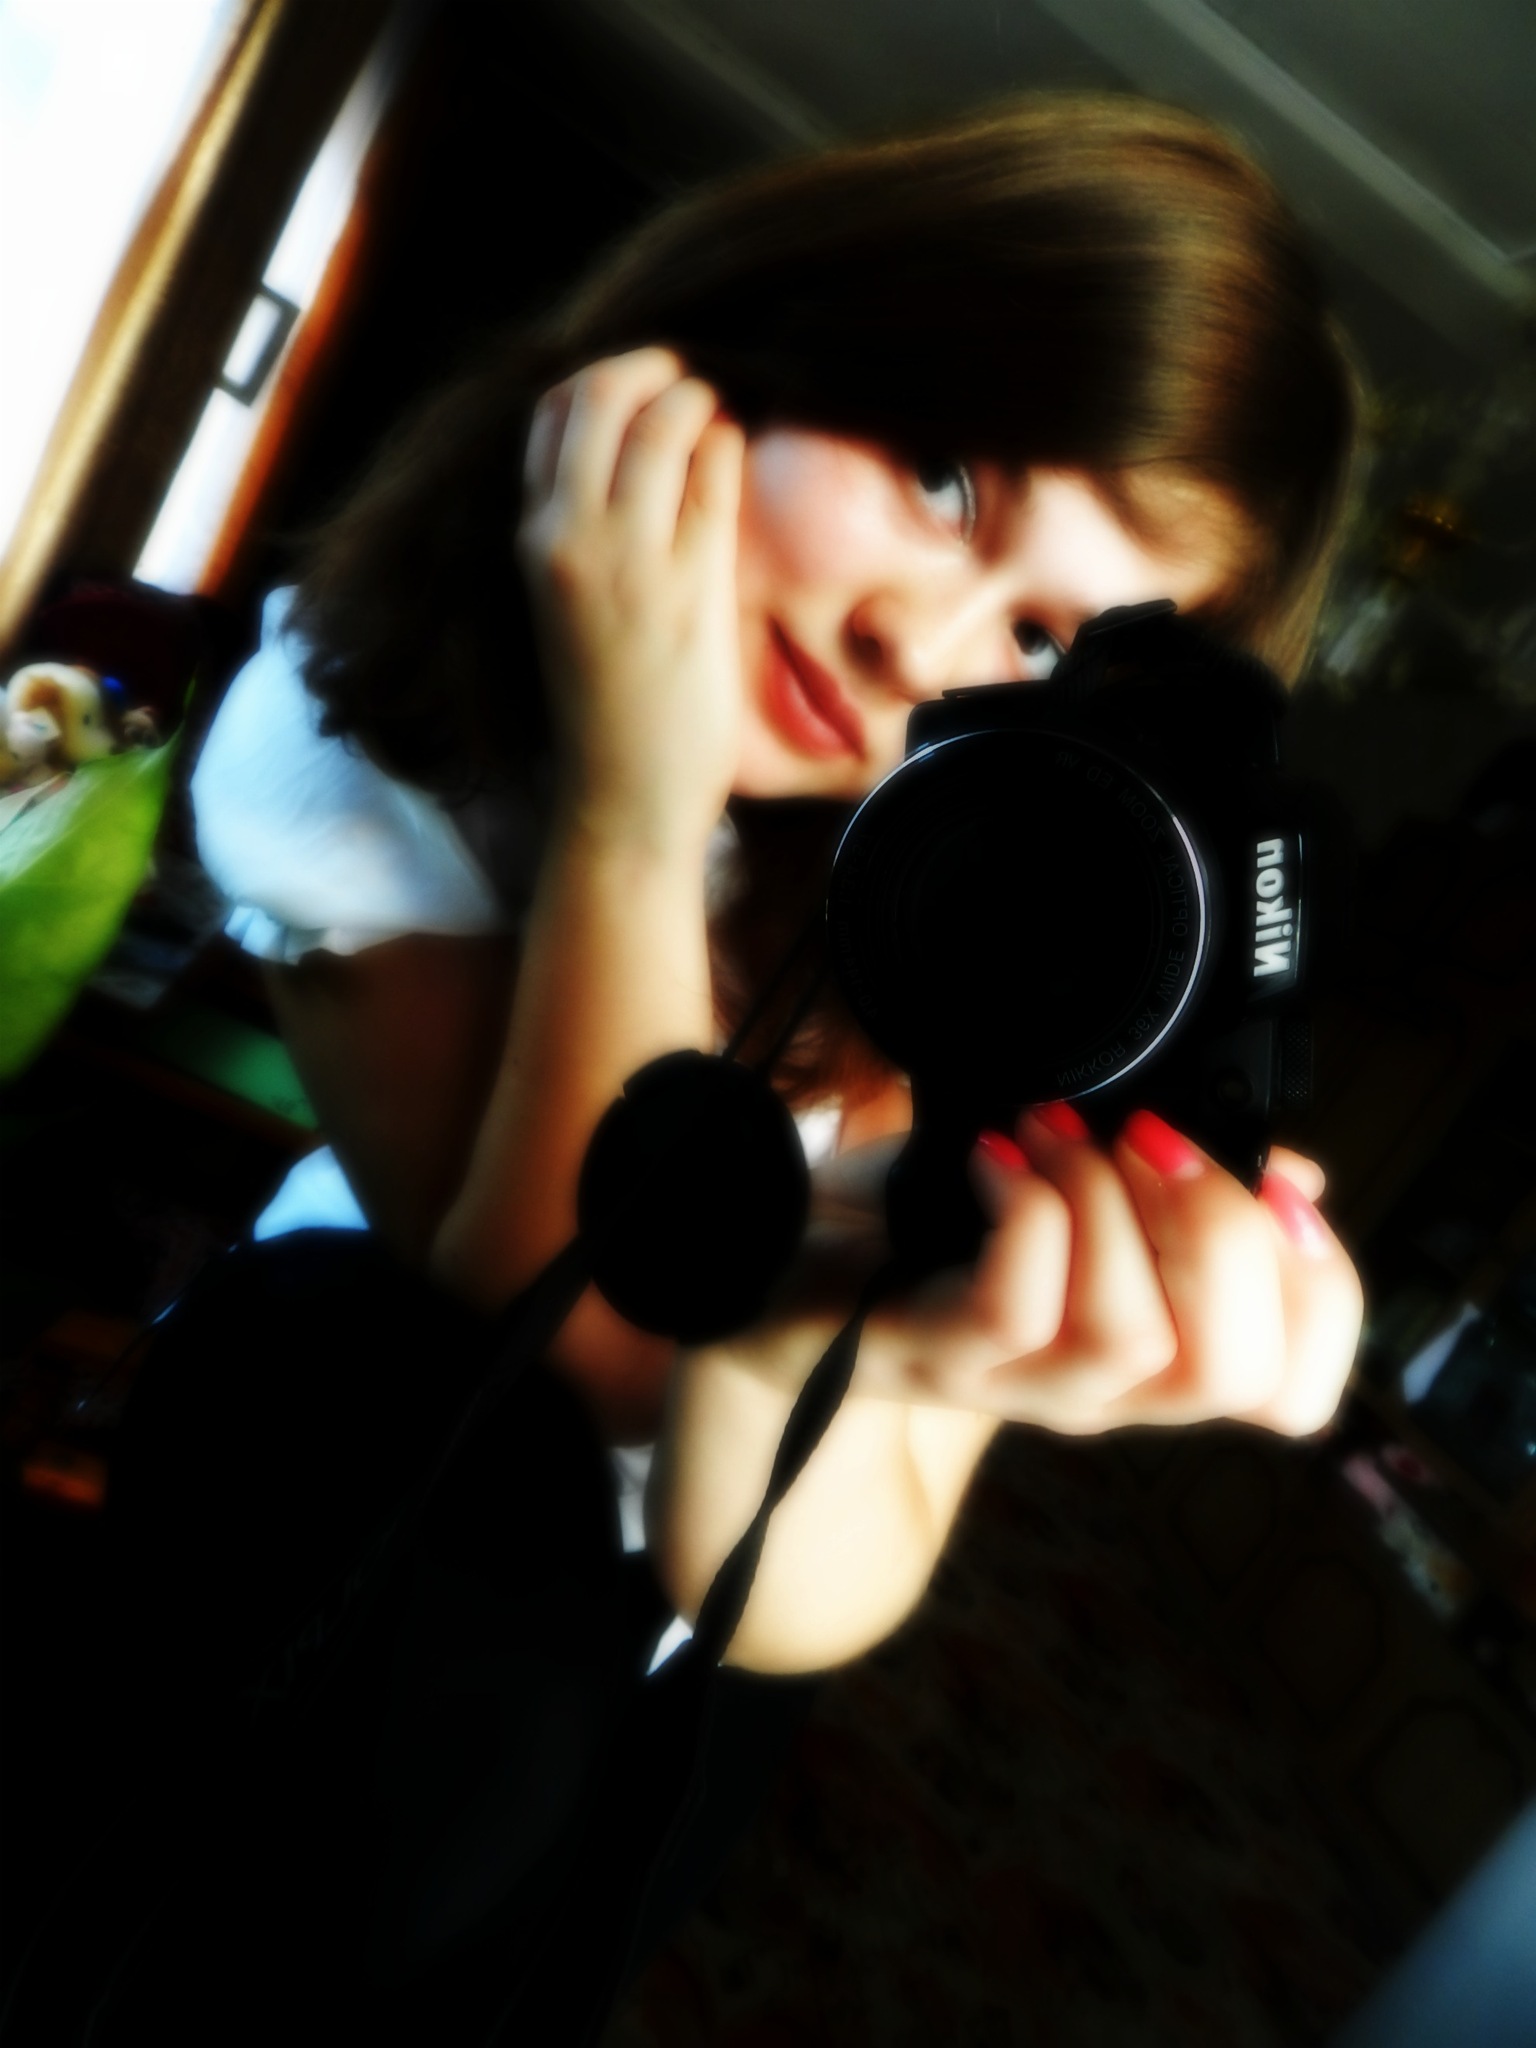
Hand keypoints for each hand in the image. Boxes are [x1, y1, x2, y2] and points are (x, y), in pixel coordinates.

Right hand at [516, 347, 745, 849]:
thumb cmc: (605, 711)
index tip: (642, 389)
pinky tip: (737, 454)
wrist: (620, 797)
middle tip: (690, 378)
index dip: (602, 382)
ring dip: (700, 398)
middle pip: (598, 392)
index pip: (549, 414)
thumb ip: (584, 535)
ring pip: (662, 419)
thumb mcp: (566, 605)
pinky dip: (728, 443)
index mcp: (530, 539)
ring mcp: (627, 555)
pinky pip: (714, 472)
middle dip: (653, 366)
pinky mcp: (688, 581)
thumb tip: (636, 464)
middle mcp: (566, 535)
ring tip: (721, 414)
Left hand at [771, 1113, 1360, 1439]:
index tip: (1281, 1187)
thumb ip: (1176, 1188)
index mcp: (1148, 1353)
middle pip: (1230, 1371)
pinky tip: (993, 1153)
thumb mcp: (1068, 1196)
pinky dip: (1024, 1207)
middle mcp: (1096, 1389)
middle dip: (1221, 1230)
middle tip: (1154, 1136)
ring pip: (1129, 1335)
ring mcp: (1011, 1382)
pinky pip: (1015, 1306)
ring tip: (1053, 1127)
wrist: (778, 1277)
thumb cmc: (926, 1233)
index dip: (1320, 1295)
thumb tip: (1292, 1168)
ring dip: (1106, 1198)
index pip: (1293, 1388)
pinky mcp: (929, 1353)